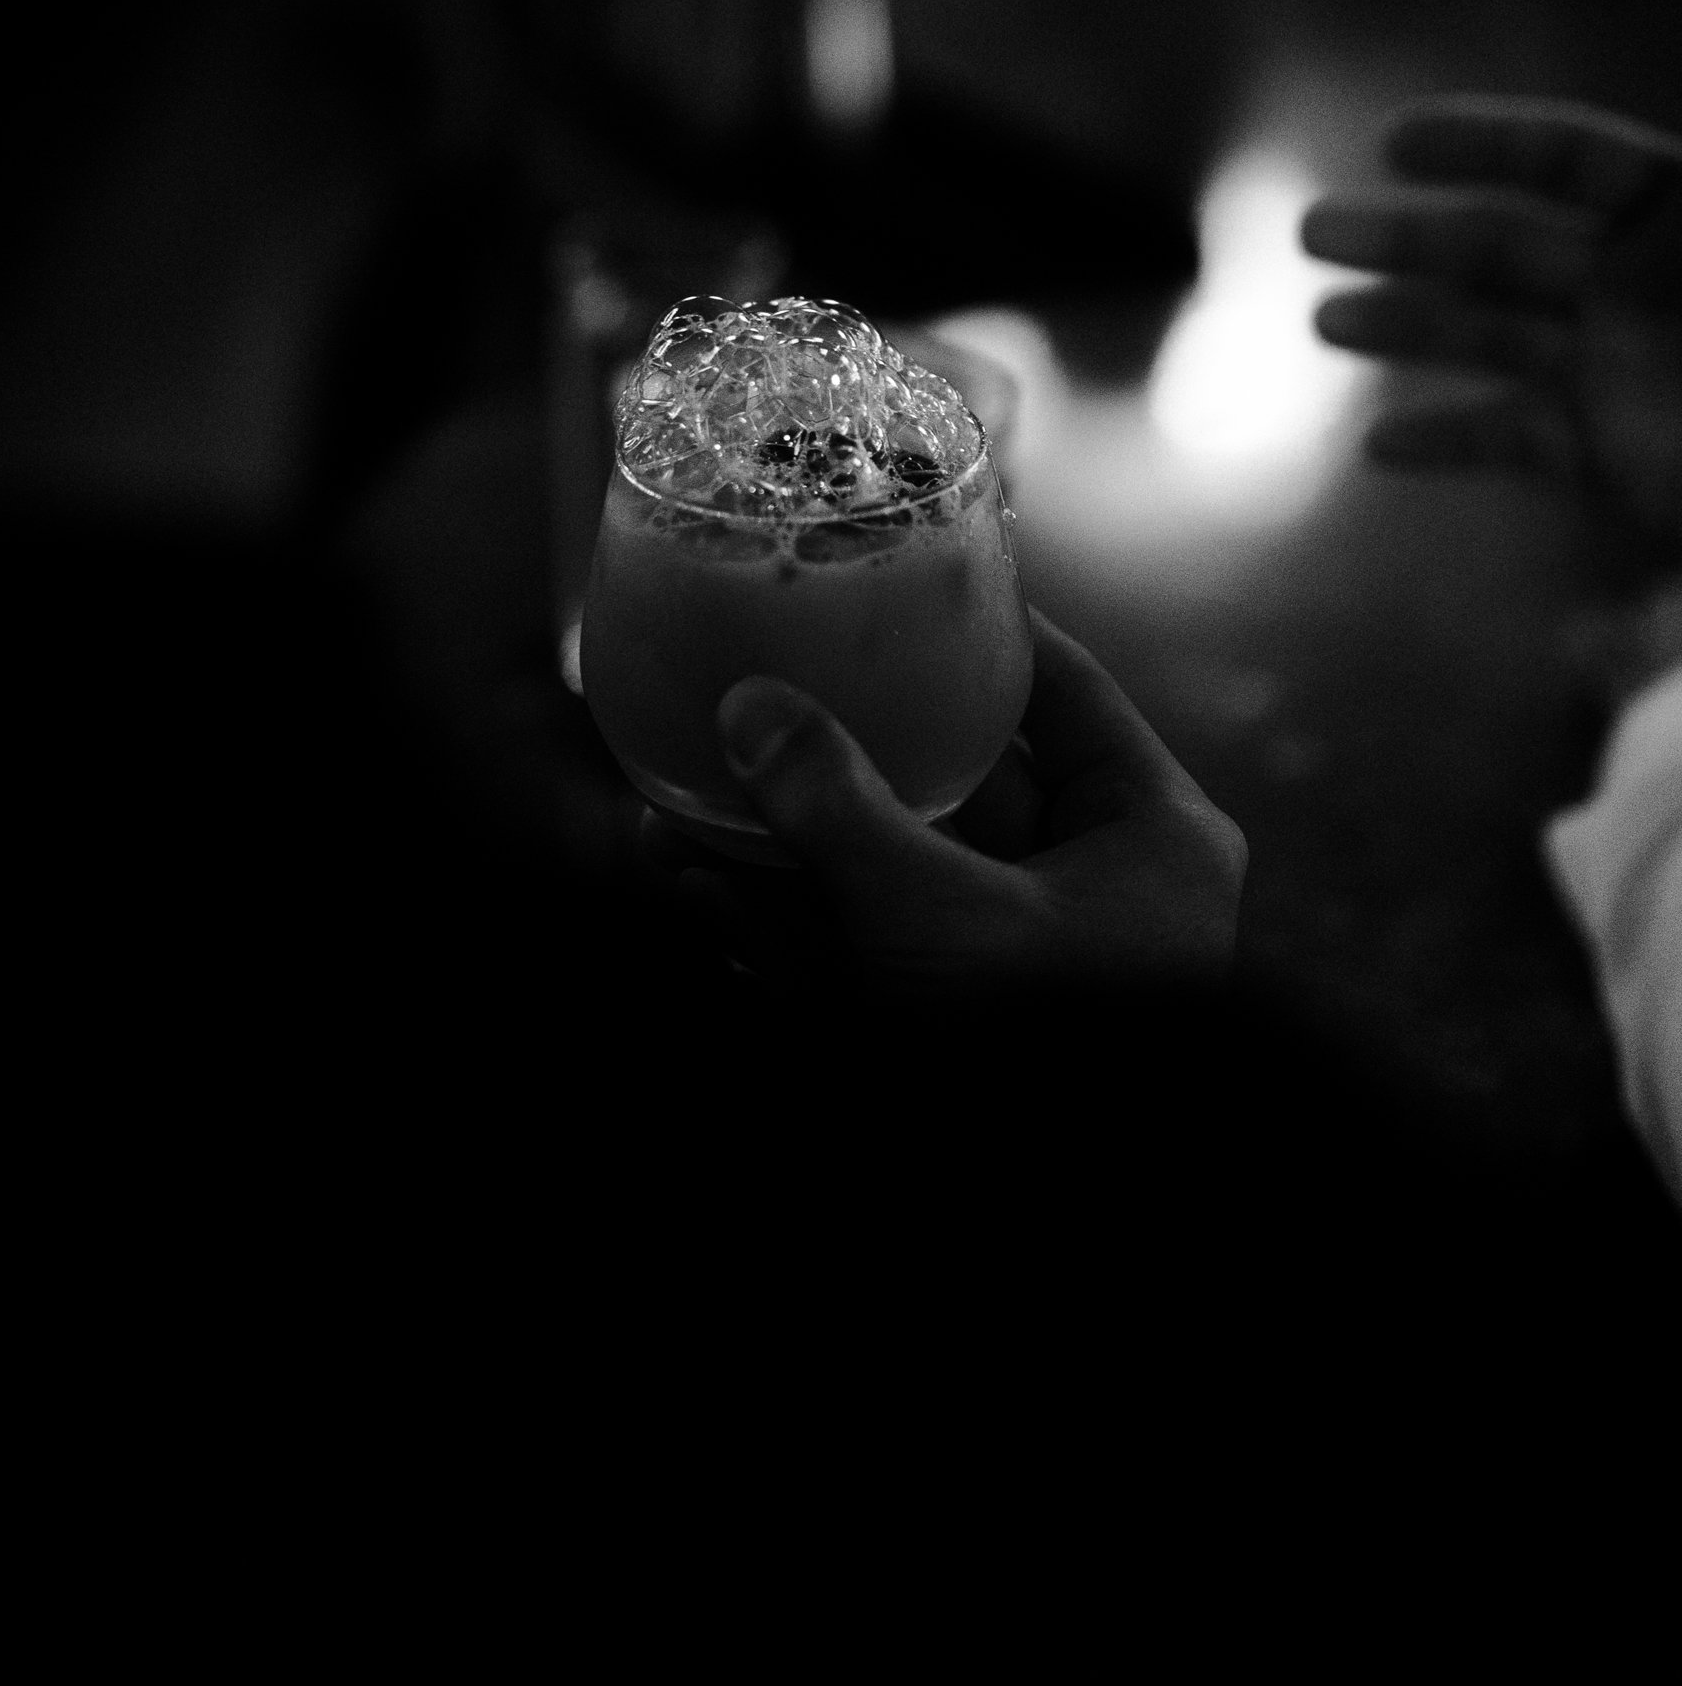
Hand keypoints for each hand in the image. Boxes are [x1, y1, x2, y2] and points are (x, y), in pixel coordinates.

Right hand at [646, 615, 1244, 1007]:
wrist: (1054, 1258)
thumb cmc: (1043, 1056)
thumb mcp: (936, 919)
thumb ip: (841, 806)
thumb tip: (758, 708)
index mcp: (1151, 834)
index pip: (1060, 685)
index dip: (974, 625)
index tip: (887, 574)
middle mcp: (1103, 884)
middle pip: (963, 775)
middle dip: (839, 748)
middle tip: (751, 693)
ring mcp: (1032, 958)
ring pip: (900, 865)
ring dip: (793, 838)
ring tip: (680, 801)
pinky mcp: (966, 1018)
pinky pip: (875, 945)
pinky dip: (794, 921)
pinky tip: (692, 885)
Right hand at [1302, 98, 1681, 565]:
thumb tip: (1608, 238)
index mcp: (1679, 215)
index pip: (1566, 160)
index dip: (1483, 143)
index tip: (1396, 143)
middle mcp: (1636, 283)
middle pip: (1501, 246)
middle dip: (1405, 239)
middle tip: (1312, 233)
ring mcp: (1616, 369)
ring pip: (1489, 336)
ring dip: (1405, 327)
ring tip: (1323, 321)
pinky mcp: (1612, 455)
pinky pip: (1514, 438)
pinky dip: (1450, 441)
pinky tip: (1381, 447)